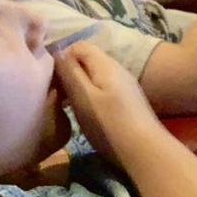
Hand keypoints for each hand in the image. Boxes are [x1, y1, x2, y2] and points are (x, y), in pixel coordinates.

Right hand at [53, 41, 164, 161]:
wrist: (146, 151)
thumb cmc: (109, 124)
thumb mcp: (83, 97)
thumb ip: (70, 72)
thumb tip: (57, 51)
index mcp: (106, 64)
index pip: (79, 46)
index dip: (61, 57)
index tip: (50, 79)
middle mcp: (118, 69)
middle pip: (88, 60)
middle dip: (69, 73)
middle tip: (56, 94)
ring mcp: (125, 85)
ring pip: (95, 76)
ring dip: (79, 86)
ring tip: (68, 106)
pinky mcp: (128, 101)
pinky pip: (104, 89)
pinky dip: (91, 96)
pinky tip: (87, 113)